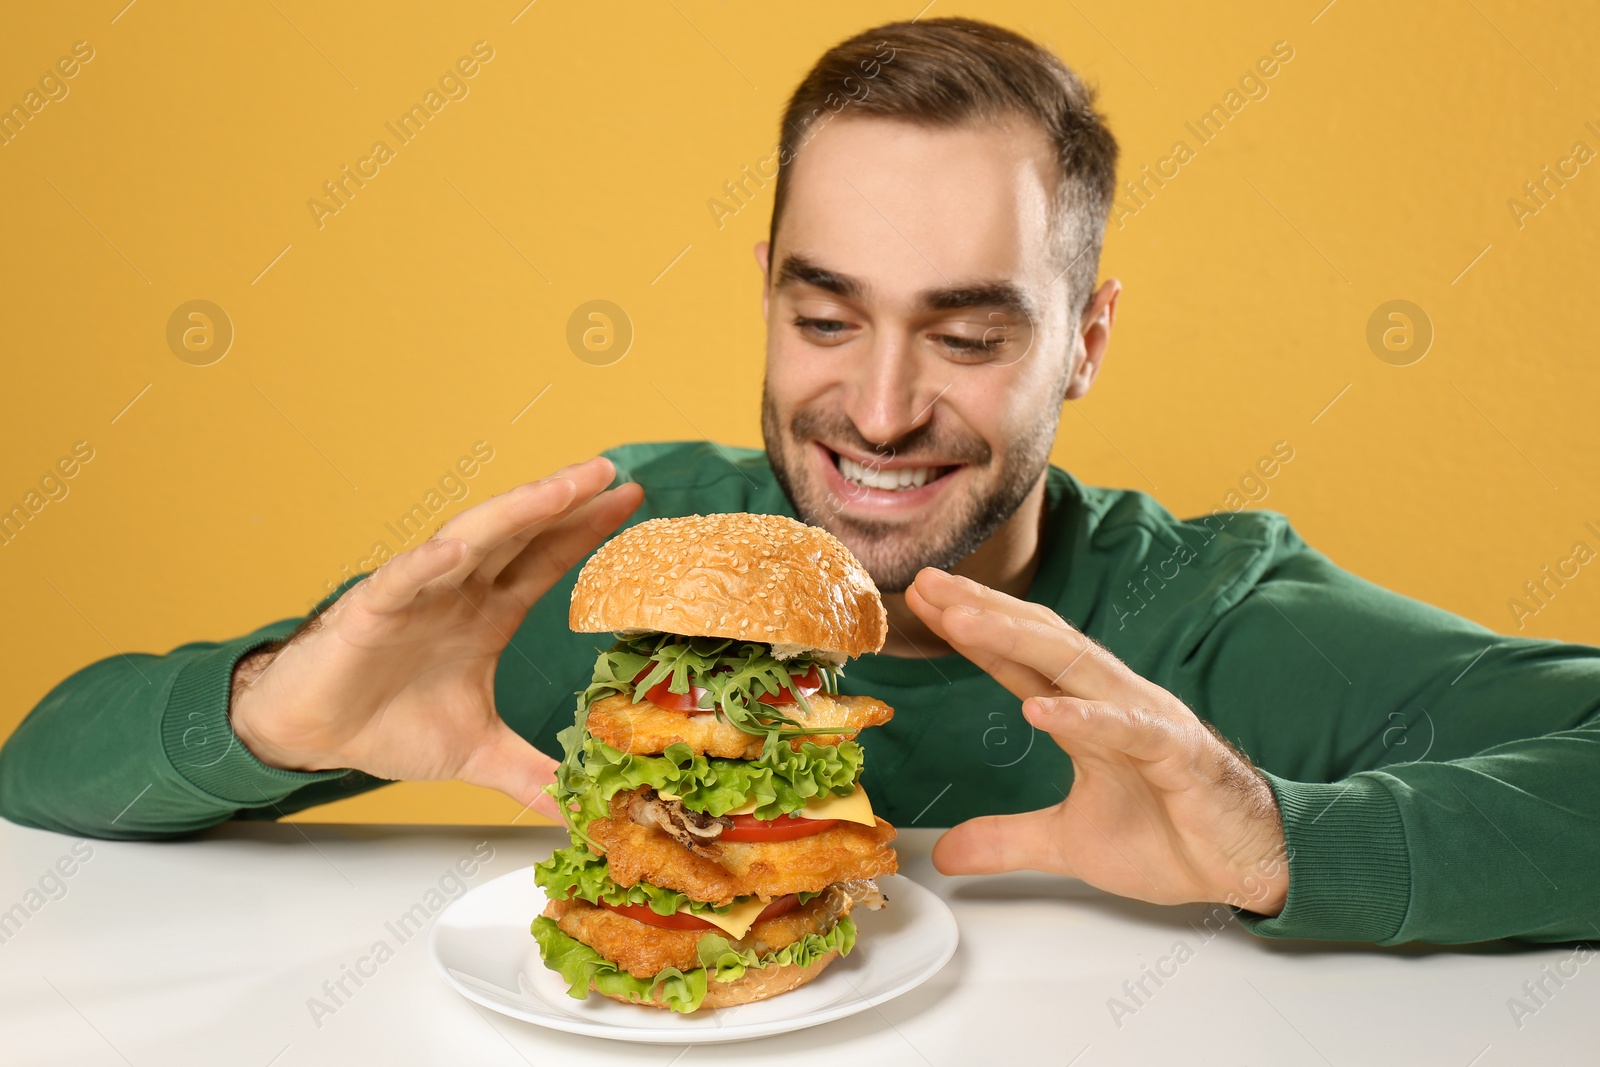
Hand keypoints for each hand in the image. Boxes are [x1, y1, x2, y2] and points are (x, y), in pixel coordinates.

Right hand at [229, 456, 642, 819]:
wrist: (314, 734)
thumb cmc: (387, 723)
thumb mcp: (479, 753)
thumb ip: (532, 774)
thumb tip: (578, 808)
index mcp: (487, 613)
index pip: (546, 560)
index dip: (586, 530)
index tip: (632, 499)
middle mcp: (458, 591)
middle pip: (519, 533)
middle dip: (564, 501)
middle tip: (611, 471)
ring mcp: (415, 594)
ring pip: (471, 540)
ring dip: (515, 512)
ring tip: (560, 489)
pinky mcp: (368, 613)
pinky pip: (399, 581)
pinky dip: (425, 566)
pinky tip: (454, 552)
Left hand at [905, 568, 1288, 912]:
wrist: (1247, 866)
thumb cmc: (1171, 837)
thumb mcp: (1068, 843)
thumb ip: (1007, 840)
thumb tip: (944, 852)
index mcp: (1087, 712)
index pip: (1019, 658)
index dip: (972, 629)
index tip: (924, 602)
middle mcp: (1112, 701)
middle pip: (1039, 642)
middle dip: (982, 610)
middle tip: (929, 584)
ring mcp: (1145, 720)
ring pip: (1075, 667)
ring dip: (1016, 640)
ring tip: (962, 621)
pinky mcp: (1177, 753)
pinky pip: (1126, 728)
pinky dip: (1083, 717)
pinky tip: (1040, 708)